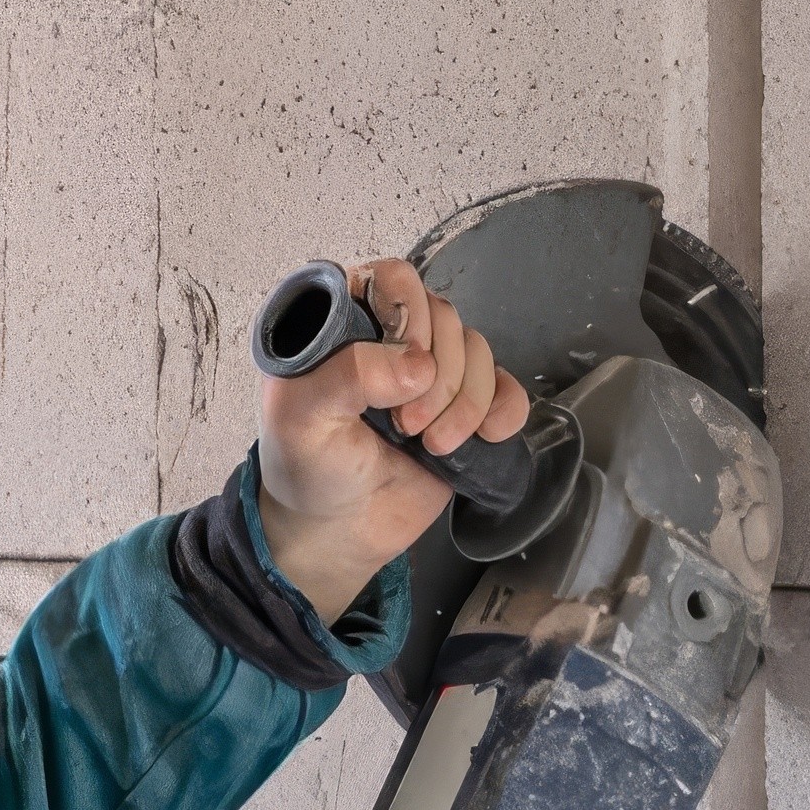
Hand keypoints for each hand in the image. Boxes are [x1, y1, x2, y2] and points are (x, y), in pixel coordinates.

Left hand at [253, 257, 530, 622]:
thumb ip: (348, 377)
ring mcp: (432, 370)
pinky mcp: (466, 407)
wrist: (337, 531)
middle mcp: (391, 335)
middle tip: (406, 425)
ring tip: (433, 444)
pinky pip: (506, 387)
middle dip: (438, 375)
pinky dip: (502, 411)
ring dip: (465, 401)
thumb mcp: (303, 418)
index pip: (393, 278)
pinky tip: (483, 438)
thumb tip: (419, 365)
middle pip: (445, 316)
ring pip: (478, 350)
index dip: (409, 316)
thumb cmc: (306, 468)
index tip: (404, 371)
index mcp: (343, 320)